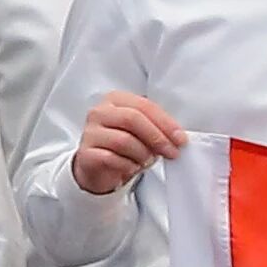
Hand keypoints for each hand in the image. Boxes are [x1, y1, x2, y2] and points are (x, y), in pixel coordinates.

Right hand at [69, 90, 189, 197]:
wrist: (99, 167)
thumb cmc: (124, 144)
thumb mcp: (142, 131)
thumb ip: (157, 127)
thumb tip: (178, 137)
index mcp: (115, 99)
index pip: (144, 106)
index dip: (165, 123)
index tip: (181, 139)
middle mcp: (99, 112)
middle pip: (132, 119)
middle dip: (157, 137)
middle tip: (171, 152)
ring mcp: (90, 132)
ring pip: (123, 141)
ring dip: (143, 154)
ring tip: (148, 161)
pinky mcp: (85, 154)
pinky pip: (112, 159)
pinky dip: (129, 166)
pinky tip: (133, 167)